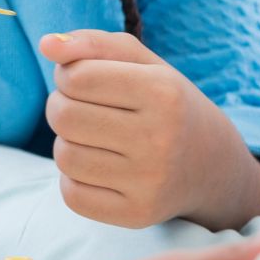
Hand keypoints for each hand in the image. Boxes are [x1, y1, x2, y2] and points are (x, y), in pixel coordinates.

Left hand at [42, 31, 259, 229]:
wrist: (213, 166)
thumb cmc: (169, 104)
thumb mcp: (146, 64)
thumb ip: (96, 45)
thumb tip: (46, 44)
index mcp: (164, 92)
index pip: (78, 77)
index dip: (70, 75)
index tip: (86, 81)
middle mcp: (160, 137)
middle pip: (64, 116)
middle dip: (62, 106)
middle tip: (85, 109)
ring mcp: (149, 181)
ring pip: (64, 156)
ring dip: (69, 143)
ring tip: (96, 139)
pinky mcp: (137, 214)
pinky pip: (72, 195)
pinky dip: (75, 179)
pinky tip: (101, 168)